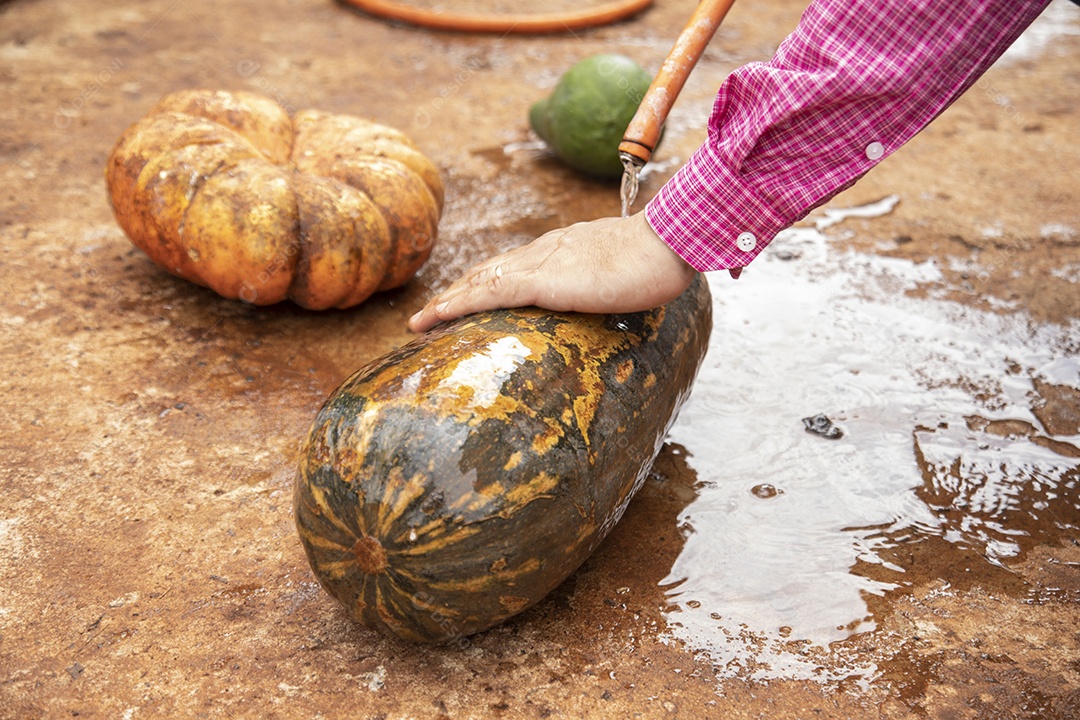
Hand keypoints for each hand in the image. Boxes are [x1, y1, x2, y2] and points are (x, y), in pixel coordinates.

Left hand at [407, 211, 697, 332]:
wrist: (670, 242)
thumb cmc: (663, 258)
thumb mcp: (629, 272)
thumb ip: (614, 281)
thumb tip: (618, 293)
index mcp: (564, 249)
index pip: (514, 265)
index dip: (486, 281)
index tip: (466, 298)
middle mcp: (545, 251)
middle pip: (489, 270)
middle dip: (458, 291)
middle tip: (431, 314)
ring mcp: (542, 263)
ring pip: (480, 280)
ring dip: (448, 301)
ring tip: (421, 321)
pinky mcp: (544, 281)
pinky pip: (490, 292)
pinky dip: (459, 304)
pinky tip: (437, 316)